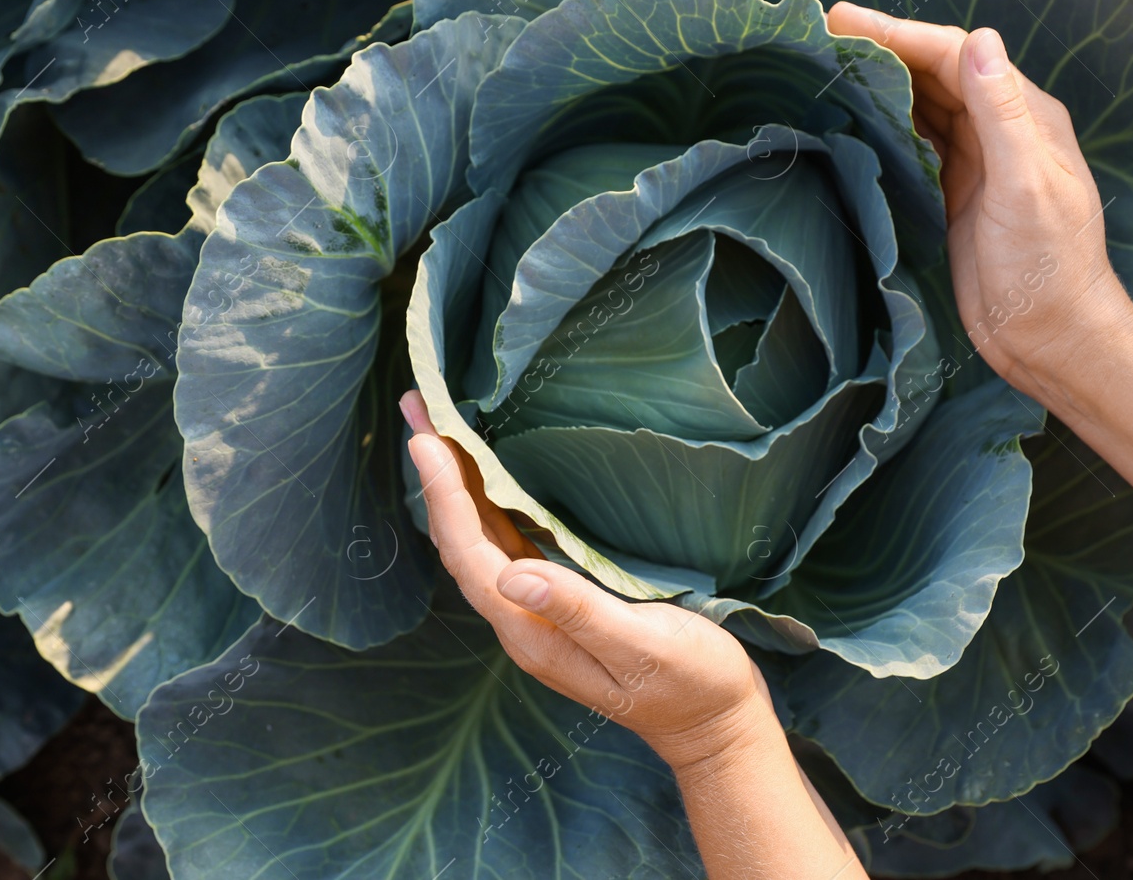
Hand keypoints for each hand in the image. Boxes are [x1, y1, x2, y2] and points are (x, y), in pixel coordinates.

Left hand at [398, 390, 774, 771]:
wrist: (716, 724)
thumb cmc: (690, 684)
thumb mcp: (642, 647)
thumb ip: (578, 612)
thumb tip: (512, 576)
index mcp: (531, 632)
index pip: (470, 554)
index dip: (444, 494)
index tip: (426, 438)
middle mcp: (523, 621)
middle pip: (462, 540)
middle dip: (437, 475)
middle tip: (417, 408)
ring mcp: (538, 613)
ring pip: (480, 539)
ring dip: (456, 484)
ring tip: (438, 426)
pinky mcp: (559, 603)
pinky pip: (508, 544)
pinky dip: (490, 502)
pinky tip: (487, 475)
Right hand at [826, 3, 1132, 399]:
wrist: (1050, 336)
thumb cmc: (1046, 266)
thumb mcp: (1025, 186)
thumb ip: (1002, 114)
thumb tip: (979, 40)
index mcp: (1025, 117)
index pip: (956, 57)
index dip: (901, 33)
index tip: (847, 21)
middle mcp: (1002, 131)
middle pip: (936, 72)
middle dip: (884, 47)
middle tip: (825, 28)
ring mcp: (978, 163)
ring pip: (924, 104)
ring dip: (882, 79)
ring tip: (831, 60)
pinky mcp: (957, 194)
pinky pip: (918, 142)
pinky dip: (886, 121)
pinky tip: (857, 115)